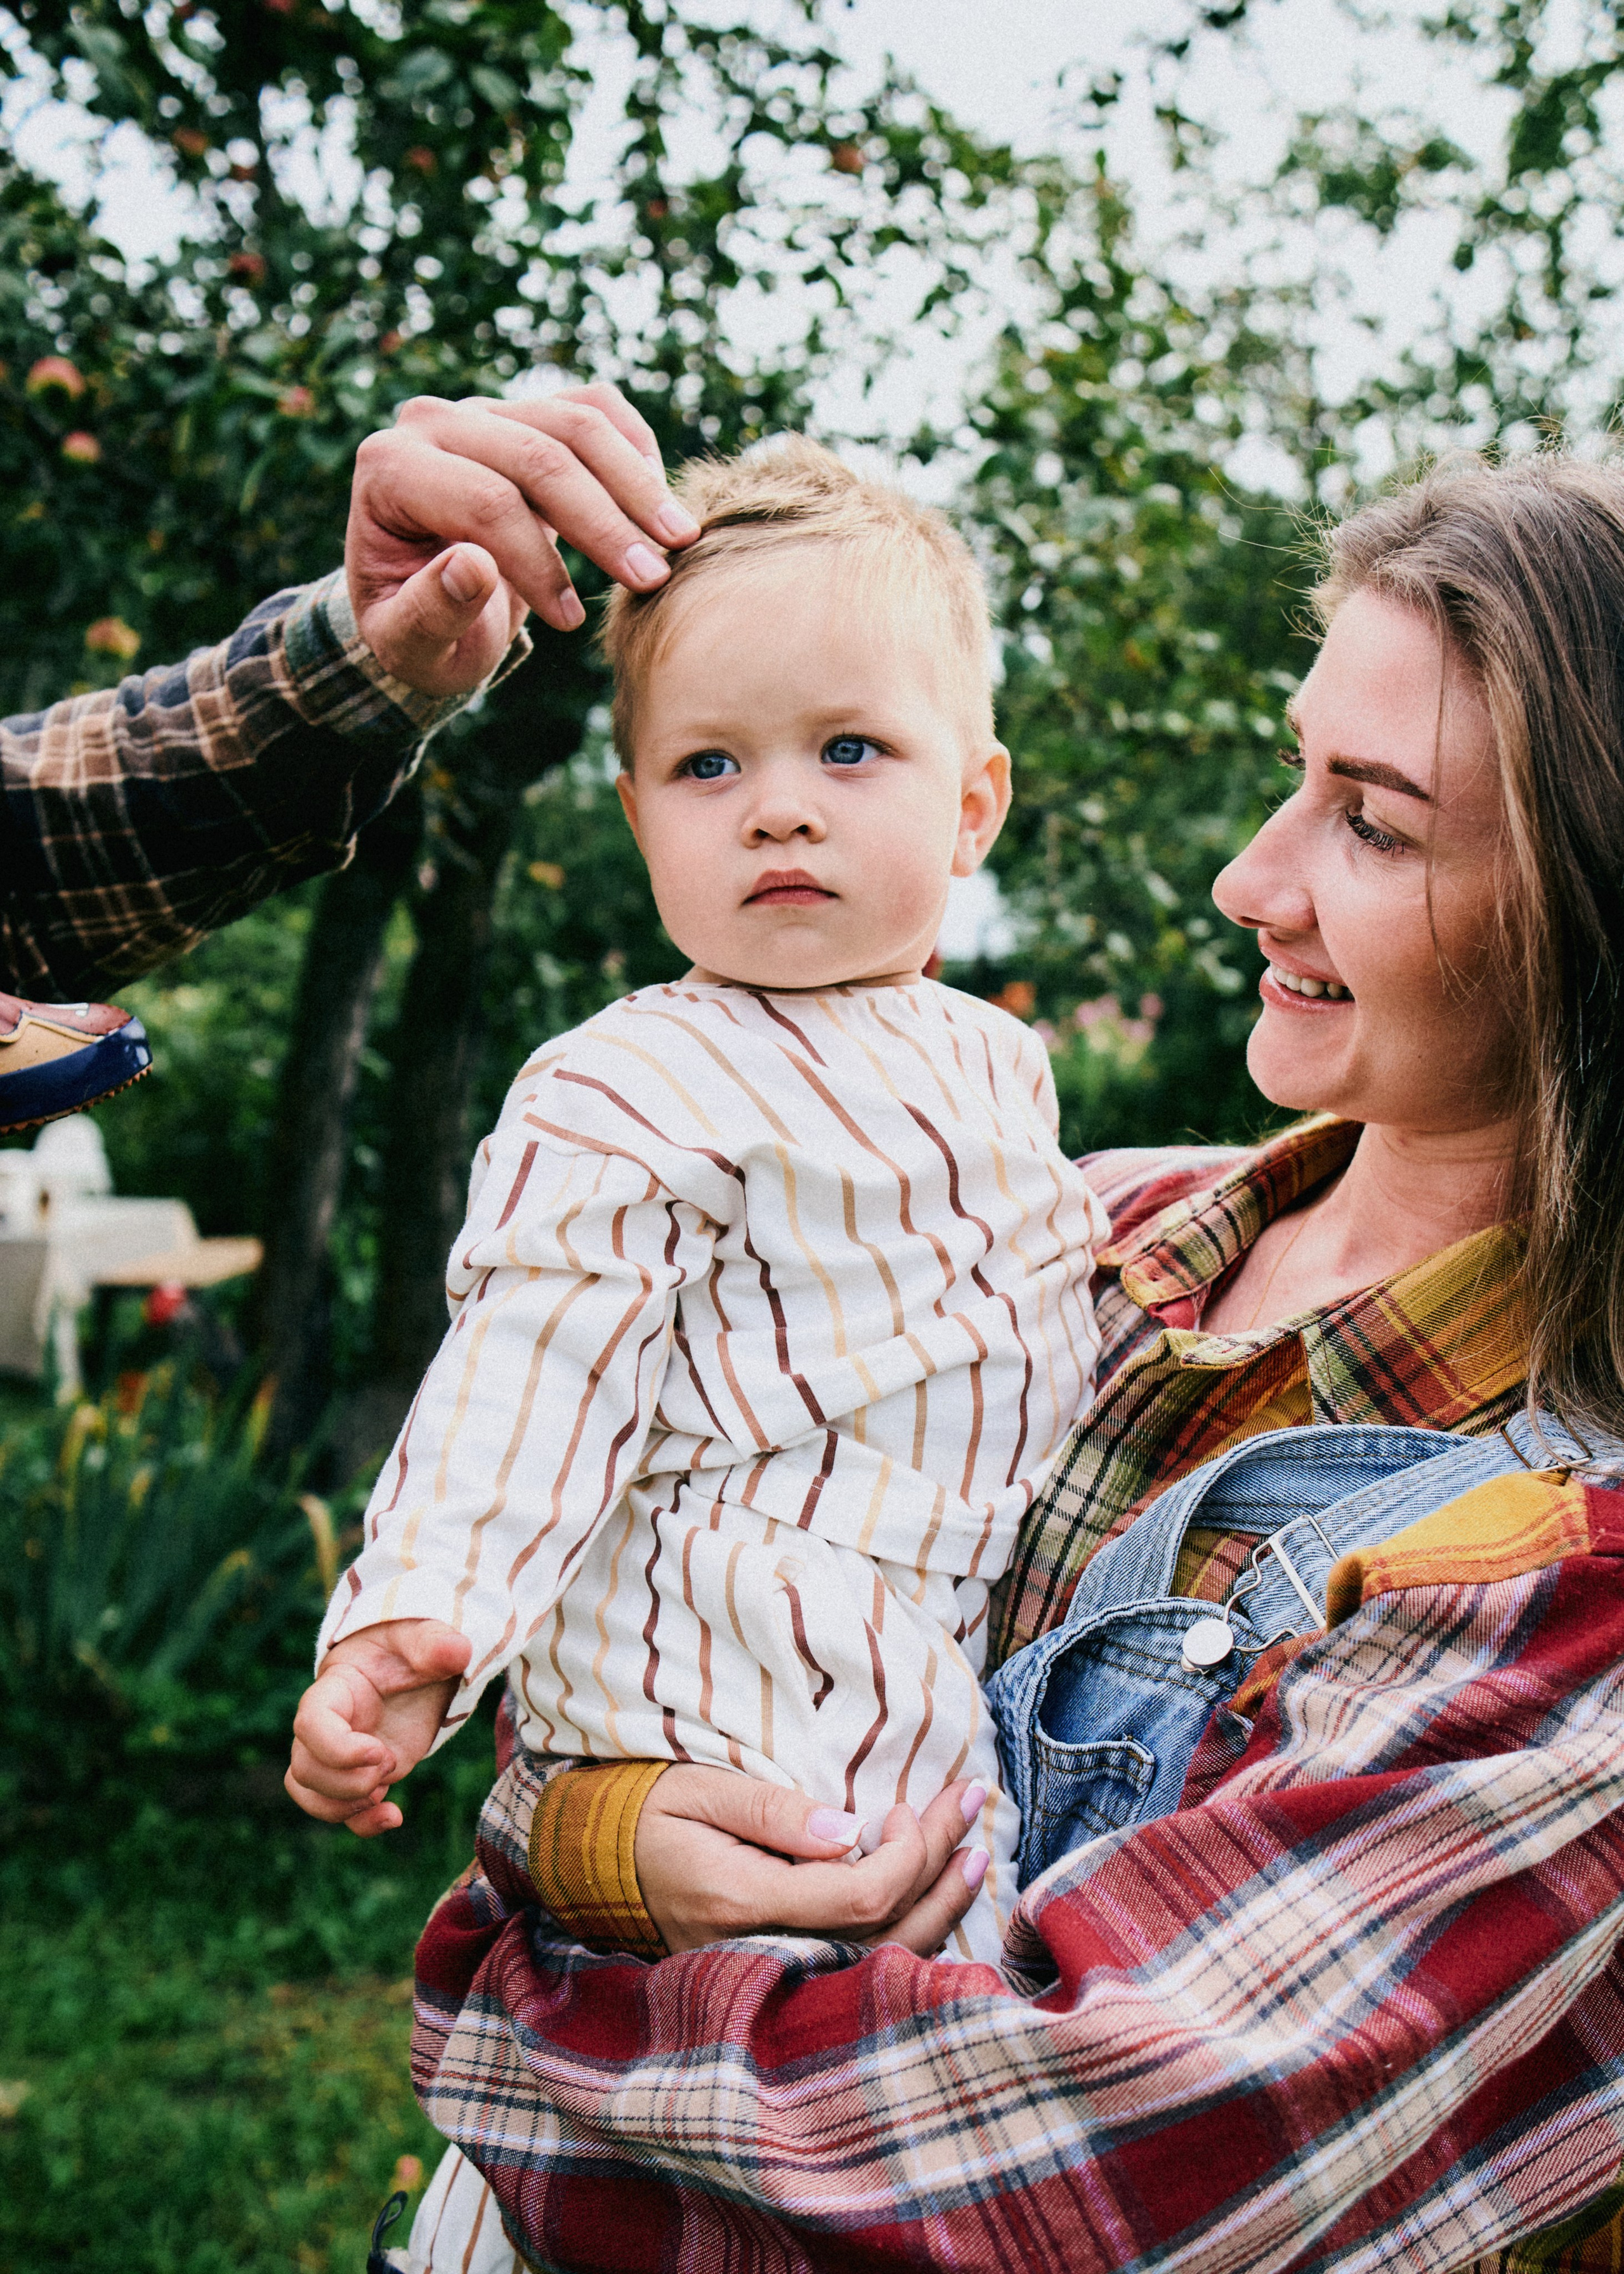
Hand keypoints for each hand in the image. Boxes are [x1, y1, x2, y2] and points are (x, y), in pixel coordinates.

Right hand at [285, 1617, 471, 1836]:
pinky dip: (362, 1824)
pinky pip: (341, 1811)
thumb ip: (434, 1643)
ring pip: (311, 1794)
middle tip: (389, 1763)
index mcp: (334, 1690)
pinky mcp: (361, 1774)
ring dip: (344, 1807)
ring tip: (384, 1795)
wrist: (415, 1666)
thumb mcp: (422, 1637)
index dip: (337, 1748)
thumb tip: (457, 1650)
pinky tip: (394, 1817)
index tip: (380, 1752)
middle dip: (345, 1782)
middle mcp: (327, 1726)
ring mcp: (340, 1755)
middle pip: (304, 1768)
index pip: (309, 1725)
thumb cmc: (410, 1647)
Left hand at [344, 382, 700, 696]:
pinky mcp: (527, 411)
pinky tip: (659, 505)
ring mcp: (485, 410)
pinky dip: (634, 448)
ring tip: (678, 543)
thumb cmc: (416, 629)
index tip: (572, 621)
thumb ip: (429, 612)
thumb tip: (473, 567)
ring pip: (576, 424)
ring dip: (636, 485)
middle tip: (654, 580)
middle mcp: (433, 422)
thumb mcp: (408, 644)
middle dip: (603, 522)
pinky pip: (594, 406)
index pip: (483, 501)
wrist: (421, 598)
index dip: (537, 562)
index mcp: (388, 468)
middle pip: (537, 456)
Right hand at [633, 1767, 988, 1955]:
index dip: (907, 1854)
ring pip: (879, 1961)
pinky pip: (858, 1967)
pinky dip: (908, 1933)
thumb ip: (774, 1811)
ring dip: (938, 1906)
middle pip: (885, 1932)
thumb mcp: (702, 1789)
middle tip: (974, 1803)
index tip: (915, 1804)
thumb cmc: (649, 1814)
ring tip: (974, 1854)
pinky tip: (934, 1896)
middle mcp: (762, 1951)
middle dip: (942, 1870)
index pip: (860, 1896)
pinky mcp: (778, 1975)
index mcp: (741, 1901)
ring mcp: (770, 1973)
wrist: (597, 1868)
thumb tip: (850, 1830)